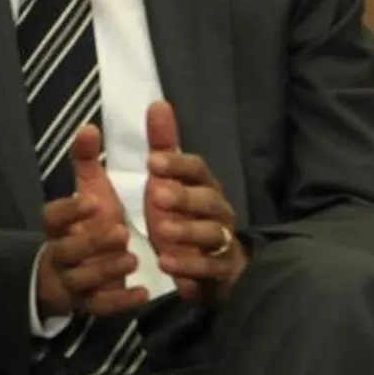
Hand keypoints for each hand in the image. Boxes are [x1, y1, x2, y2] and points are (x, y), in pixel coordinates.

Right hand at [36, 123, 150, 319]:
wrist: (70, 272)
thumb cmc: (86, 223)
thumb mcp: (88, 191)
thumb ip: (87, 160)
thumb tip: (89, 126)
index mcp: (58, 225)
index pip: (53, 217)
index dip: (70, 210)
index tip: (92, 201)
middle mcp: (61, 252)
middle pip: (67, 251)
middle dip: (92, 242)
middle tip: (121, 231)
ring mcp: (74, 280)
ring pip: (83, 280)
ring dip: (106, 269)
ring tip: (132, 257)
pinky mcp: (90, 303)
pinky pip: (101, 306)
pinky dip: (120, 300)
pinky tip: (143, 292)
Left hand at [143, 101, 247, 303]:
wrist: (202, 269)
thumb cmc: (180, 215)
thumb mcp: (166, 180)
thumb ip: (162, 145)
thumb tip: (158, 104)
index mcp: (203, 186)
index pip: (196, 169)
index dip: (176, 164)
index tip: (151, 161)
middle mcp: (218, 210)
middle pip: (208, 199)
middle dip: (184, 196)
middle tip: (156, 195)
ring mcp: (222, 241)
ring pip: (212, 234)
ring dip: (187, 231)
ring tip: (161, 232)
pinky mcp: (221, 270)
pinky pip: (209, 268)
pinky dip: (189, 266)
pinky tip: (166, 264)